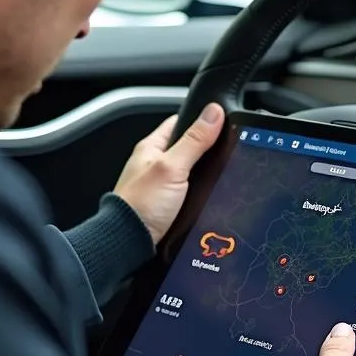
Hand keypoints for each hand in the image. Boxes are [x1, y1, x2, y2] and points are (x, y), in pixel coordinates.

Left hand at [113, 103, 224, 244]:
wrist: (130, 242)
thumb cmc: (140, 204)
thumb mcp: (172, 167)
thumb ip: (194, 140)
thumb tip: (213, 113)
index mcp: (151, 147)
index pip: (179, 123)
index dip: (200, 120)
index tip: (221, 121)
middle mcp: (155, 165)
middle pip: (188, 149)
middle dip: (207, 151)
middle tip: (226, 152)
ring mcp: (161, 186)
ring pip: (190, 173)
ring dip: (204, 175)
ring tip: (221, 176)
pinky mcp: (167, 206)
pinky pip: (189, 193)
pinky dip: (200, 194)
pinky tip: (210, 197)